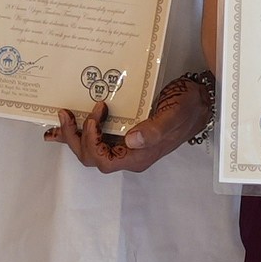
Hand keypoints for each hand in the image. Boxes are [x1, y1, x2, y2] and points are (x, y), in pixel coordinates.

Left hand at [49, 73, 213, 175]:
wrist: (198, 100)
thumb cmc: (187, 107)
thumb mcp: (173, 115)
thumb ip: (154, 130)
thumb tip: (131, 139)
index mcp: (138, 156)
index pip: (104, 161)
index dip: (91, 142)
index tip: (93, 117)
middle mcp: (129, 155)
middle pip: (91, 157)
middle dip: (75, 138)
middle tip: (66, 114)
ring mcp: (124, 146)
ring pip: (90, 150)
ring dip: (73, 135)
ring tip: (62, 117)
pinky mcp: (123, 135)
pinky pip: (95, 139)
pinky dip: (78, 134)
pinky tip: (62, 128)